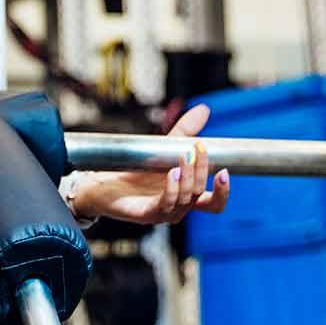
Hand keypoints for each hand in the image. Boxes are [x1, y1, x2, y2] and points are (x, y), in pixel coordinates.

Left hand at [71, 104, 229, 224]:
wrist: (101, 182)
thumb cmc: (134, 170)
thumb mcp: (162, 148)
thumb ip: (184, 132)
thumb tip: (204, 110)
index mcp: (186, 196)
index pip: (213, 203)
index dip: (223, 191)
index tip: (225, 170)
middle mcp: (178, 208)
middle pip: (203, 200)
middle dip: (204, 174)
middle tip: (200, 151)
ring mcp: (162, 213)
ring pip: (185, 201)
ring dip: (189, 179)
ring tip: (184, 157)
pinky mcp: (145, 214)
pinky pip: (164, 206)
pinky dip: (172, 190)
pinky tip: (172, 173)